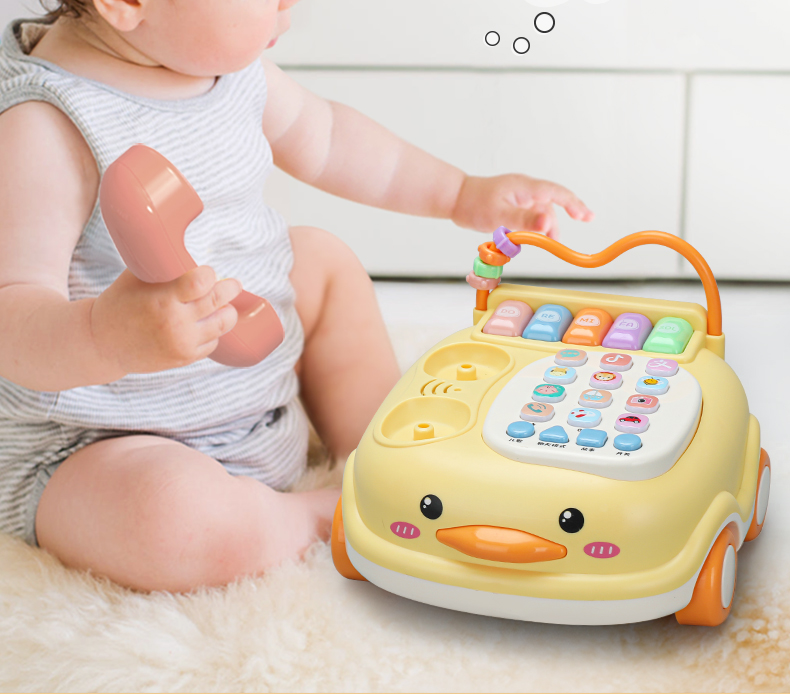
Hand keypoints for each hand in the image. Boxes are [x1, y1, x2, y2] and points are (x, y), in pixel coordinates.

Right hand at [91, 266, 241, 374]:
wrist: (102, 342)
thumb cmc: (120, 303)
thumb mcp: (135, 278)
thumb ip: (163, 267)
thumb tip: (190, 251)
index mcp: (162, 299)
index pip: (202, 282)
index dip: (210, 274)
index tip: (209, 272)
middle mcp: (175, 323)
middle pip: (218, 301)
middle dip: (231, 289)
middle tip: (234, 285)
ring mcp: (182, 344)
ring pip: (223, 324)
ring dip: (227, 312)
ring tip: (225, 306)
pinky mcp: (185, 358)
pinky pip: (213, 343)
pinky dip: (213, 332)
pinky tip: (205, 324)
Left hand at [451, 174, 593, 239]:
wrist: (455, 198)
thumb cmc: (474, 204)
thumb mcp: (499, 216)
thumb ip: (524, 221)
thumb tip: (548, 225)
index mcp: (526, 187)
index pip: (557, 193)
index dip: (575, 205)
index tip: (588, 217)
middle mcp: (526, 190)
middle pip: (551, 205)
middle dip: (558, 222)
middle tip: (557, 241)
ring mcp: (520, 197)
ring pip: (540, 213)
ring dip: (543, 228)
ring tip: (544, 242)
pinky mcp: (513, 204)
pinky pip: (529, 216)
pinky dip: (532, 227)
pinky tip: (527, 237)